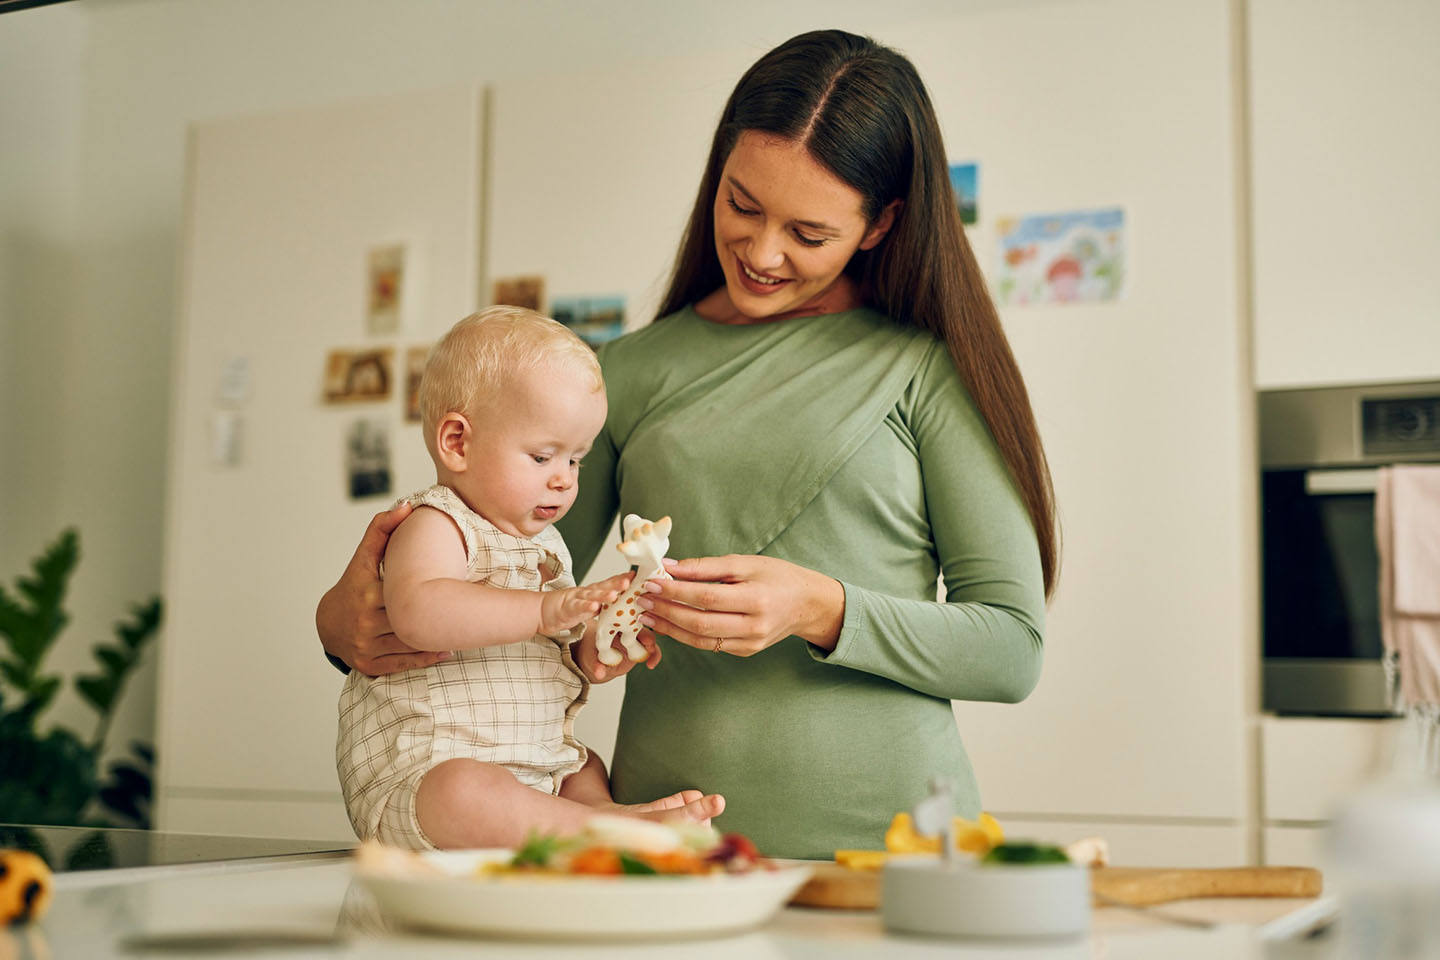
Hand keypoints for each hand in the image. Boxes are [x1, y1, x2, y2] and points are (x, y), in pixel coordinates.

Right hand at [316, 503, 450, 676]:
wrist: (327, 623)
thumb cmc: (353, 584)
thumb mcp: (364, 556)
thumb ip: (382, 529)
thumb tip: (407, 505)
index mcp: (366, 593)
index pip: (405, 592)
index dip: (432, 588)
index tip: (459, 582)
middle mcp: (364, 621)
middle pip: (410, 619)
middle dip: (437, 614)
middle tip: (469, 609)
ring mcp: (365, 646)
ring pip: (410, 643)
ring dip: (437, 637)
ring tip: (464, 628)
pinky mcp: (368, 666)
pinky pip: (404, 664)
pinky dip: (427, 658)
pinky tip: (448, 649)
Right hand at [539, 571, 632, 636]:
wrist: (542, 612)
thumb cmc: (567, 610)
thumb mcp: (589, 607)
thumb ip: (604, 605)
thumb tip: (624, 605)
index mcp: (593, 592)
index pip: (609, 584)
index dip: (622, 579)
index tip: (637, 575)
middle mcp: (586, 592)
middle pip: (603, 586)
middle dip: (617, 583)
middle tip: (630, 580)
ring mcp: (576, 599)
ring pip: (591, 596)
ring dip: (604, 594)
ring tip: (615, 594)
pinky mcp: (567, 608)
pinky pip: (577, 607)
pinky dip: (586, 607)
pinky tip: (594, 607)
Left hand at [571, 621, 660, 682]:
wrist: (595, 658)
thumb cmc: (591, 651)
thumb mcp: (591, 657)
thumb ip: (596, 665)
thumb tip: (599, 674)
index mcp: (613, 622)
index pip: (624, 619)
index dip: (630, 623)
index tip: (634, 631)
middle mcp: (627, 626)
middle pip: (640, 626)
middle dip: (646, 634)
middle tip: (648, 644)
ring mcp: (636, 636)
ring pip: (649, 637)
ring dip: (652, 646)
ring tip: (651, 659)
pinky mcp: (641, 646)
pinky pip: (652, 649)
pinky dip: (654, 655)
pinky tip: (650, 665)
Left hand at [636, 555, 845, 656]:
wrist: (807, 604)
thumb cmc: (777, 577)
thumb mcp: (745, 563)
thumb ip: (706, 566)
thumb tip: (669, 567)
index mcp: (756, 599)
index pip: (707, 598)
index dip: (676, 592)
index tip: (652, 583)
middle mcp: (754, 626)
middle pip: (700, 623)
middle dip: (666, 612)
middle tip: (642, 600)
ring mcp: (750, 644)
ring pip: (701, 640)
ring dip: (670, 628)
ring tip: (648, 615)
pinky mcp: (745, 652)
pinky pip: (709, 646)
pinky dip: (686, 635)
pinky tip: (669, 624)